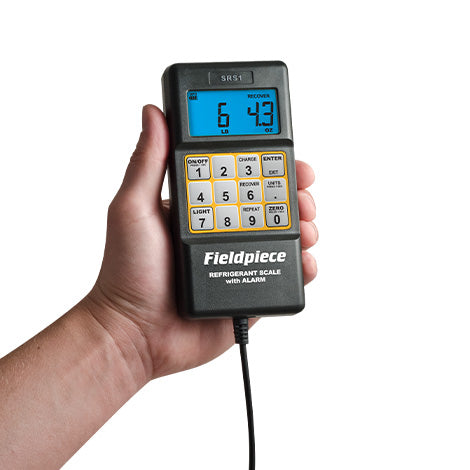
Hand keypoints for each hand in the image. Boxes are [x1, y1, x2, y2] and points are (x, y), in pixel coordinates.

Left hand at [86, 105, 317, 380]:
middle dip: (295, 193)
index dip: (268, 162)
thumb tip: (153, 113)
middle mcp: (223, 228)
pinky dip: (302, 266)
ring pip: (284, 235)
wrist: (136, 335)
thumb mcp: (133, 209)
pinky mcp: (249, 288)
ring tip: (305, 228)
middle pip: (271, 202)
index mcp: (201, 206)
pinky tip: (304, 261)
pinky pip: (284, 274)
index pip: (241, 175)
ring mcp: (238, 258)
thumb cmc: (128, 273)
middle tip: (302, 193)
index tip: (286, 152)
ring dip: (304, 226)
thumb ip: (148, 162)